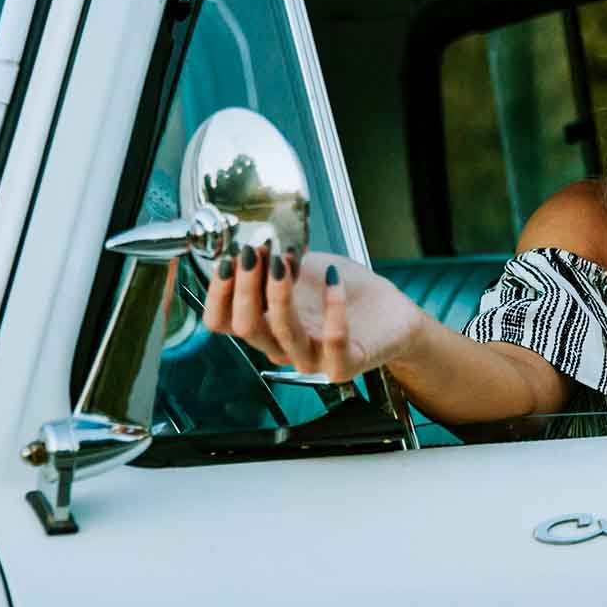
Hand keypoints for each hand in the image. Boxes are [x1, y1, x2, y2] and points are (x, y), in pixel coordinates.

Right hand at [200, 243, 430, 381]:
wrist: (389, 312)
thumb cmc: (343, 289)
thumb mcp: (303, 268)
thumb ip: (276, 262)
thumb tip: (253, 243)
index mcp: (265, 326)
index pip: (222, 322)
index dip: (217, 293)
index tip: (226, 259)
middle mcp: (282, 347)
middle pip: (247, 327)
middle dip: (245, 287)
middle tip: (253, 253)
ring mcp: (313, 359)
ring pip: (284, 333)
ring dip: (279, 294)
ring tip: (284, 261)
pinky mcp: (345, 363)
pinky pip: (334, 340)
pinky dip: (332, 306)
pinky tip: (333, 278)